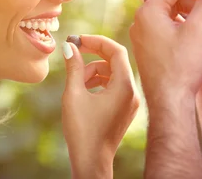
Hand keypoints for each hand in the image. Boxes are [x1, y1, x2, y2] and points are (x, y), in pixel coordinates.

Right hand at [61, 35, 139, 178]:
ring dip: (93, 71)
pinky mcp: (125, 109)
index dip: (97, 41)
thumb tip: (69, 47)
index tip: (78, 39)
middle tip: (74, 52)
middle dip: (93, 55)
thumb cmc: (82, 130)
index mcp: (124, 86)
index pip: (116, 51)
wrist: (92, 162)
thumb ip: (73, 67)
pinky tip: (83, 90)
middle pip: (115, 61)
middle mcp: (132, 92)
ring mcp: (130, 101)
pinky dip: (99, 82)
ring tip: (76, 81)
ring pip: (113, 73)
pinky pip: (114, 86)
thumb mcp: (73, 94)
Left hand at [129, 0, 201, 99]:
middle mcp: (140, 21)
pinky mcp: (148, 47)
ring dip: (191, 12)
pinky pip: (165, 27)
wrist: (170, 102)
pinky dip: (183, 25)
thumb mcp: (199, 28)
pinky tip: (198, 35)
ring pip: (169, 13)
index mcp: (148, 12)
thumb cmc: (182, 66)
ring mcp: (142, 35)